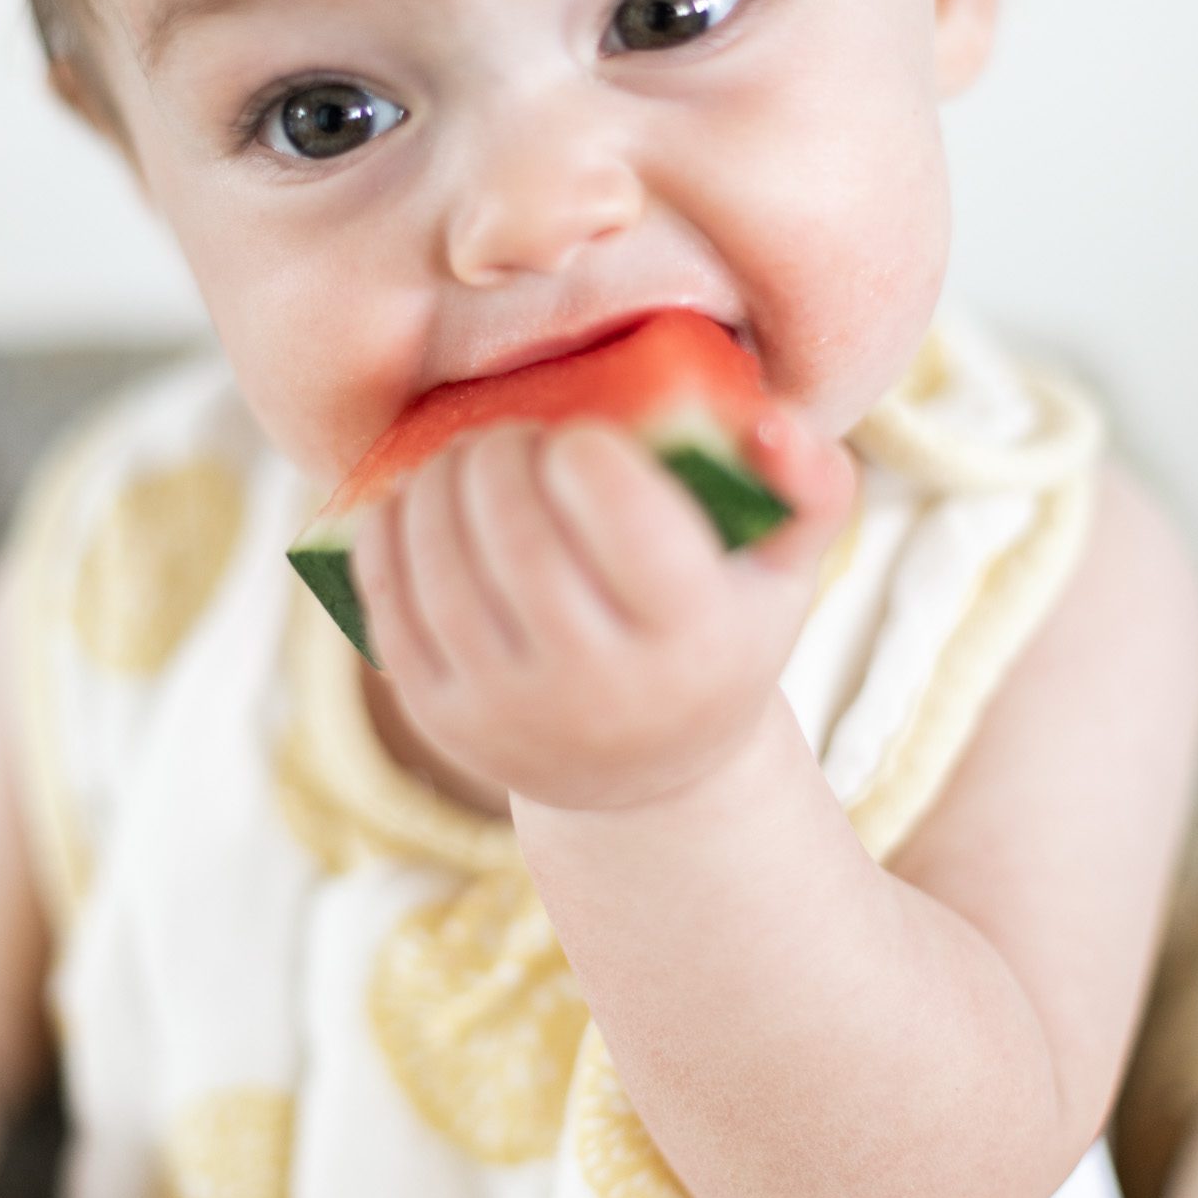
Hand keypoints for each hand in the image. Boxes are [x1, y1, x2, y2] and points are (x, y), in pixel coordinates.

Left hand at [350, 406, 855, 811]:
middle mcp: (596, 688)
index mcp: (690, 637)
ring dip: (438, 480)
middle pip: (516, 531)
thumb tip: (768, 421)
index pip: (617, 513)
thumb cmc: (720, 632)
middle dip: (502, 453)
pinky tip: (413, 499)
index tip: (580, 436)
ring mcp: (507, 711)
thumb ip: (811, 484)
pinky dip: (389, 531)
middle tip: (513, 434)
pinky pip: (386, 603)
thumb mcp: (786, 570)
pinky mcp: (438, 720)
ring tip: (465, 456)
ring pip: (440, 562)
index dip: (582, 450)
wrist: (647, 775)